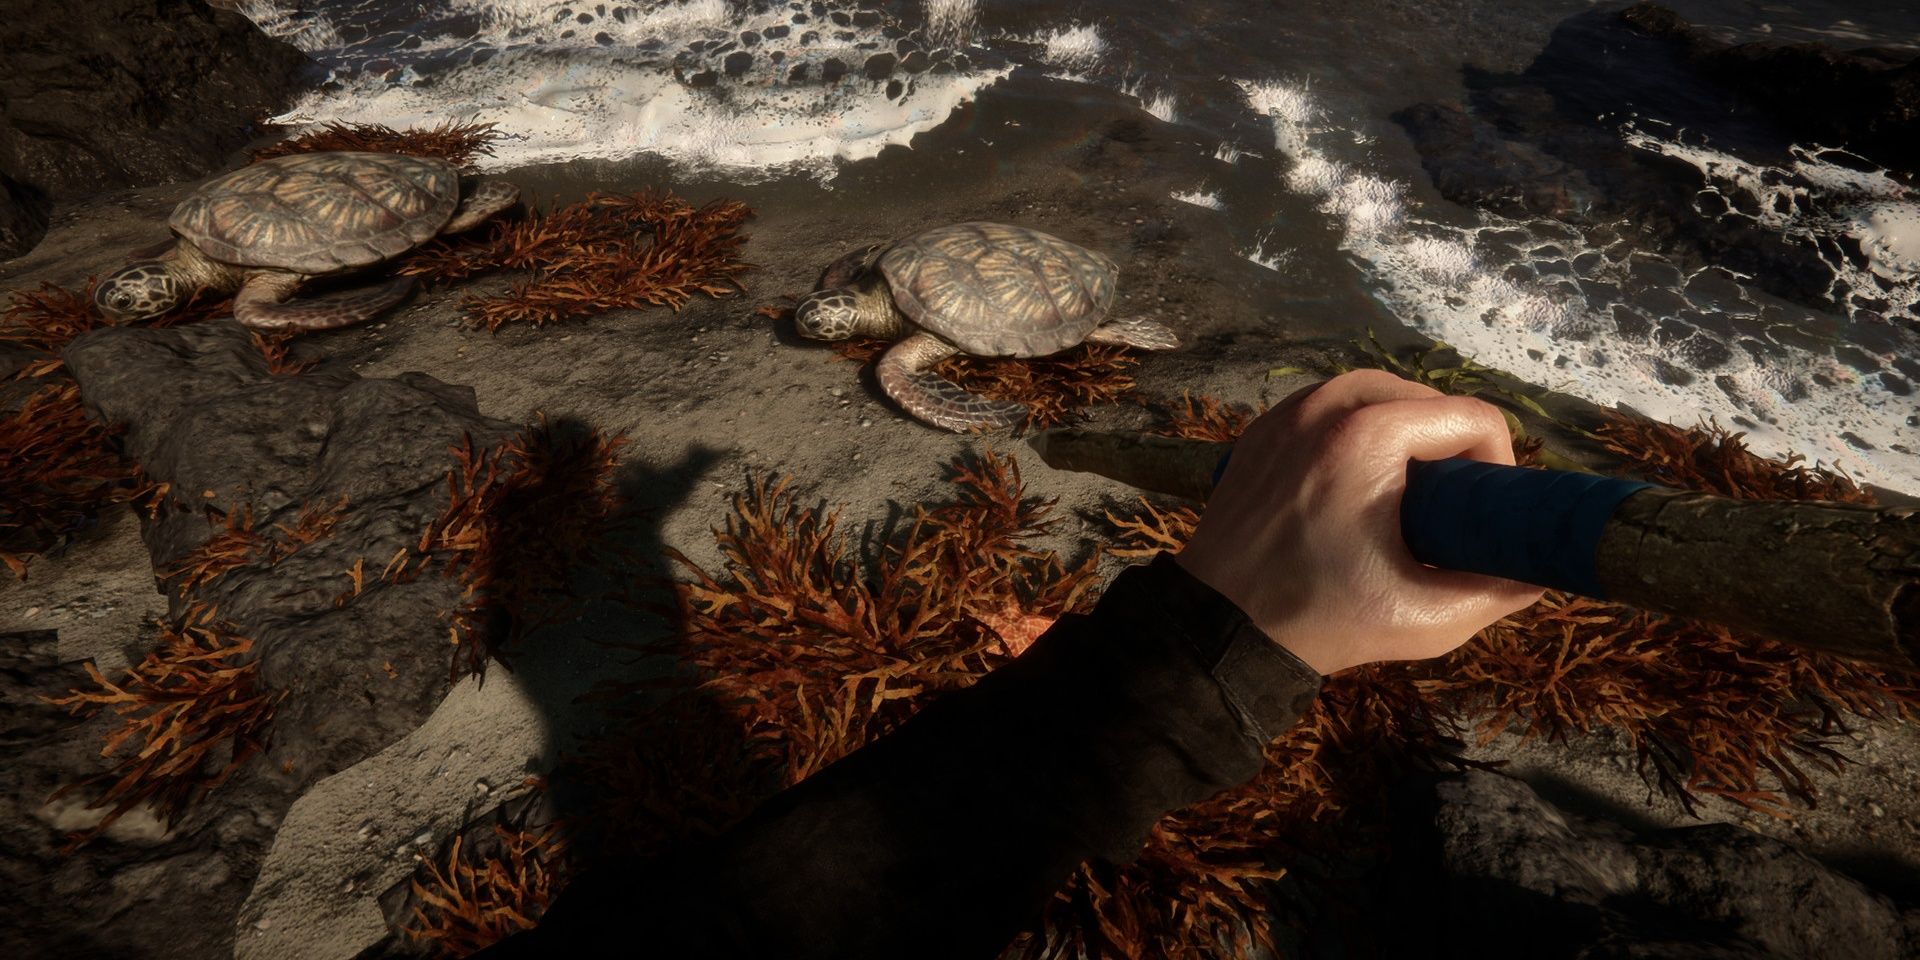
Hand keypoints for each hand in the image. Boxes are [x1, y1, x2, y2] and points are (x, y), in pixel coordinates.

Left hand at [1173, 369, 1544, 674]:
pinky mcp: (1263, 427)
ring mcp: (1288, 411)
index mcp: (1369, 435)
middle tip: (1446, 510)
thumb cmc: (1320, 618)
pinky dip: (1359, 431)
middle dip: (1452, 448)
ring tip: (1406, 496)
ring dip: (1407, 434)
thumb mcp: (1424, 618)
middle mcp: (1327, 406)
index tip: (1482, 514)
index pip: (1471, 417)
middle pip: (1427, 398)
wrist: (1217, 626)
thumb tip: (1537, 573)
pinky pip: (1333, 407)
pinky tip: (1358, 484)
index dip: (1496, 465)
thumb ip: (1497, 592)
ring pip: (1379, 394)